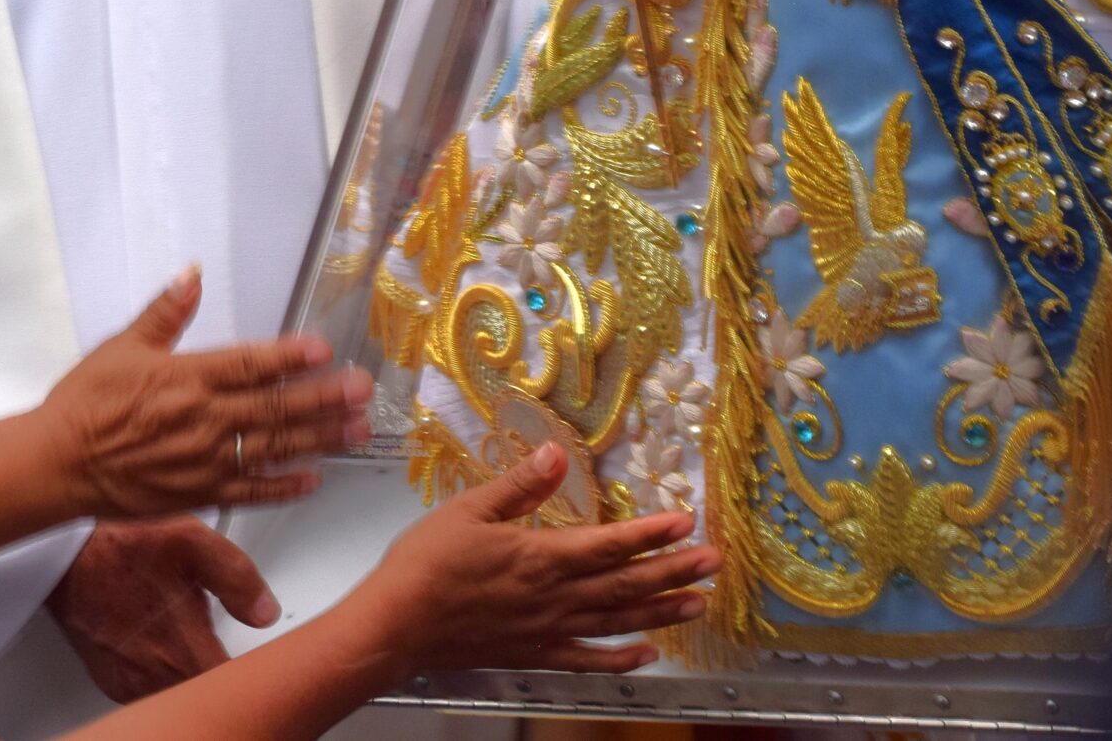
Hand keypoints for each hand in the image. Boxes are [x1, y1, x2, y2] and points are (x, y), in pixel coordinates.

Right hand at [34, 268, 370, 518]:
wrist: (58, 464)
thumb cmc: (86, 404)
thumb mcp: (122, 347)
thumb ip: (165, 312)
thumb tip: (192, 273)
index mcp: (187, 378)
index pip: (250, 364)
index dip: (290, 356)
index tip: (324, 349)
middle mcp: (204, 420)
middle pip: (275, 406)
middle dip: (324, 397)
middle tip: (362, 389)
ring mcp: (205, 461)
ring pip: (274, 447)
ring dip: (319, 437)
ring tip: (357, 428)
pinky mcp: (199, 494)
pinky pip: (251, 491)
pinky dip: (284, 486)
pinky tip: (313, 478)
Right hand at [49, 517, 277, 702]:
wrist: (63, 556)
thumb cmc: (120, 546)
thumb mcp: (189, 540)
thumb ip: (236, 576)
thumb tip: (264, 610)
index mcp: (183, 649)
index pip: (236, 687)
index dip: (255, 674)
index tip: (264, 658)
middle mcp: (156, 677)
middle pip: (210, 693)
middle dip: (225, 670)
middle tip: (228, 640)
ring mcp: (131, 685)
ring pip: (182, 692)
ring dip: (194, 671)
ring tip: (193, 636)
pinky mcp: (114, 684)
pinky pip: (153, 690)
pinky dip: (165, 672)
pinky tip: (166, 642)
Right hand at [336, 442, 717, 679]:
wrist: (397, 626)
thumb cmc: (426, 564)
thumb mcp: (468, 509)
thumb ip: (518, 484)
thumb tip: (555, 451)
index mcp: (541, 555)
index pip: (610, 542)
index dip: (652, 532)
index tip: (686, 523)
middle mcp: (555, 596)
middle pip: (626, 582)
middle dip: (674, 570)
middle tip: (714, 562)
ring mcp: (548, 629)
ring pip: (618, 620)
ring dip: (661, 610)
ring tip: (699, 603)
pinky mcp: (535, 654)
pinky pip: (588, 659)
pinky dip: (621, 659)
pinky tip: (648, 655)